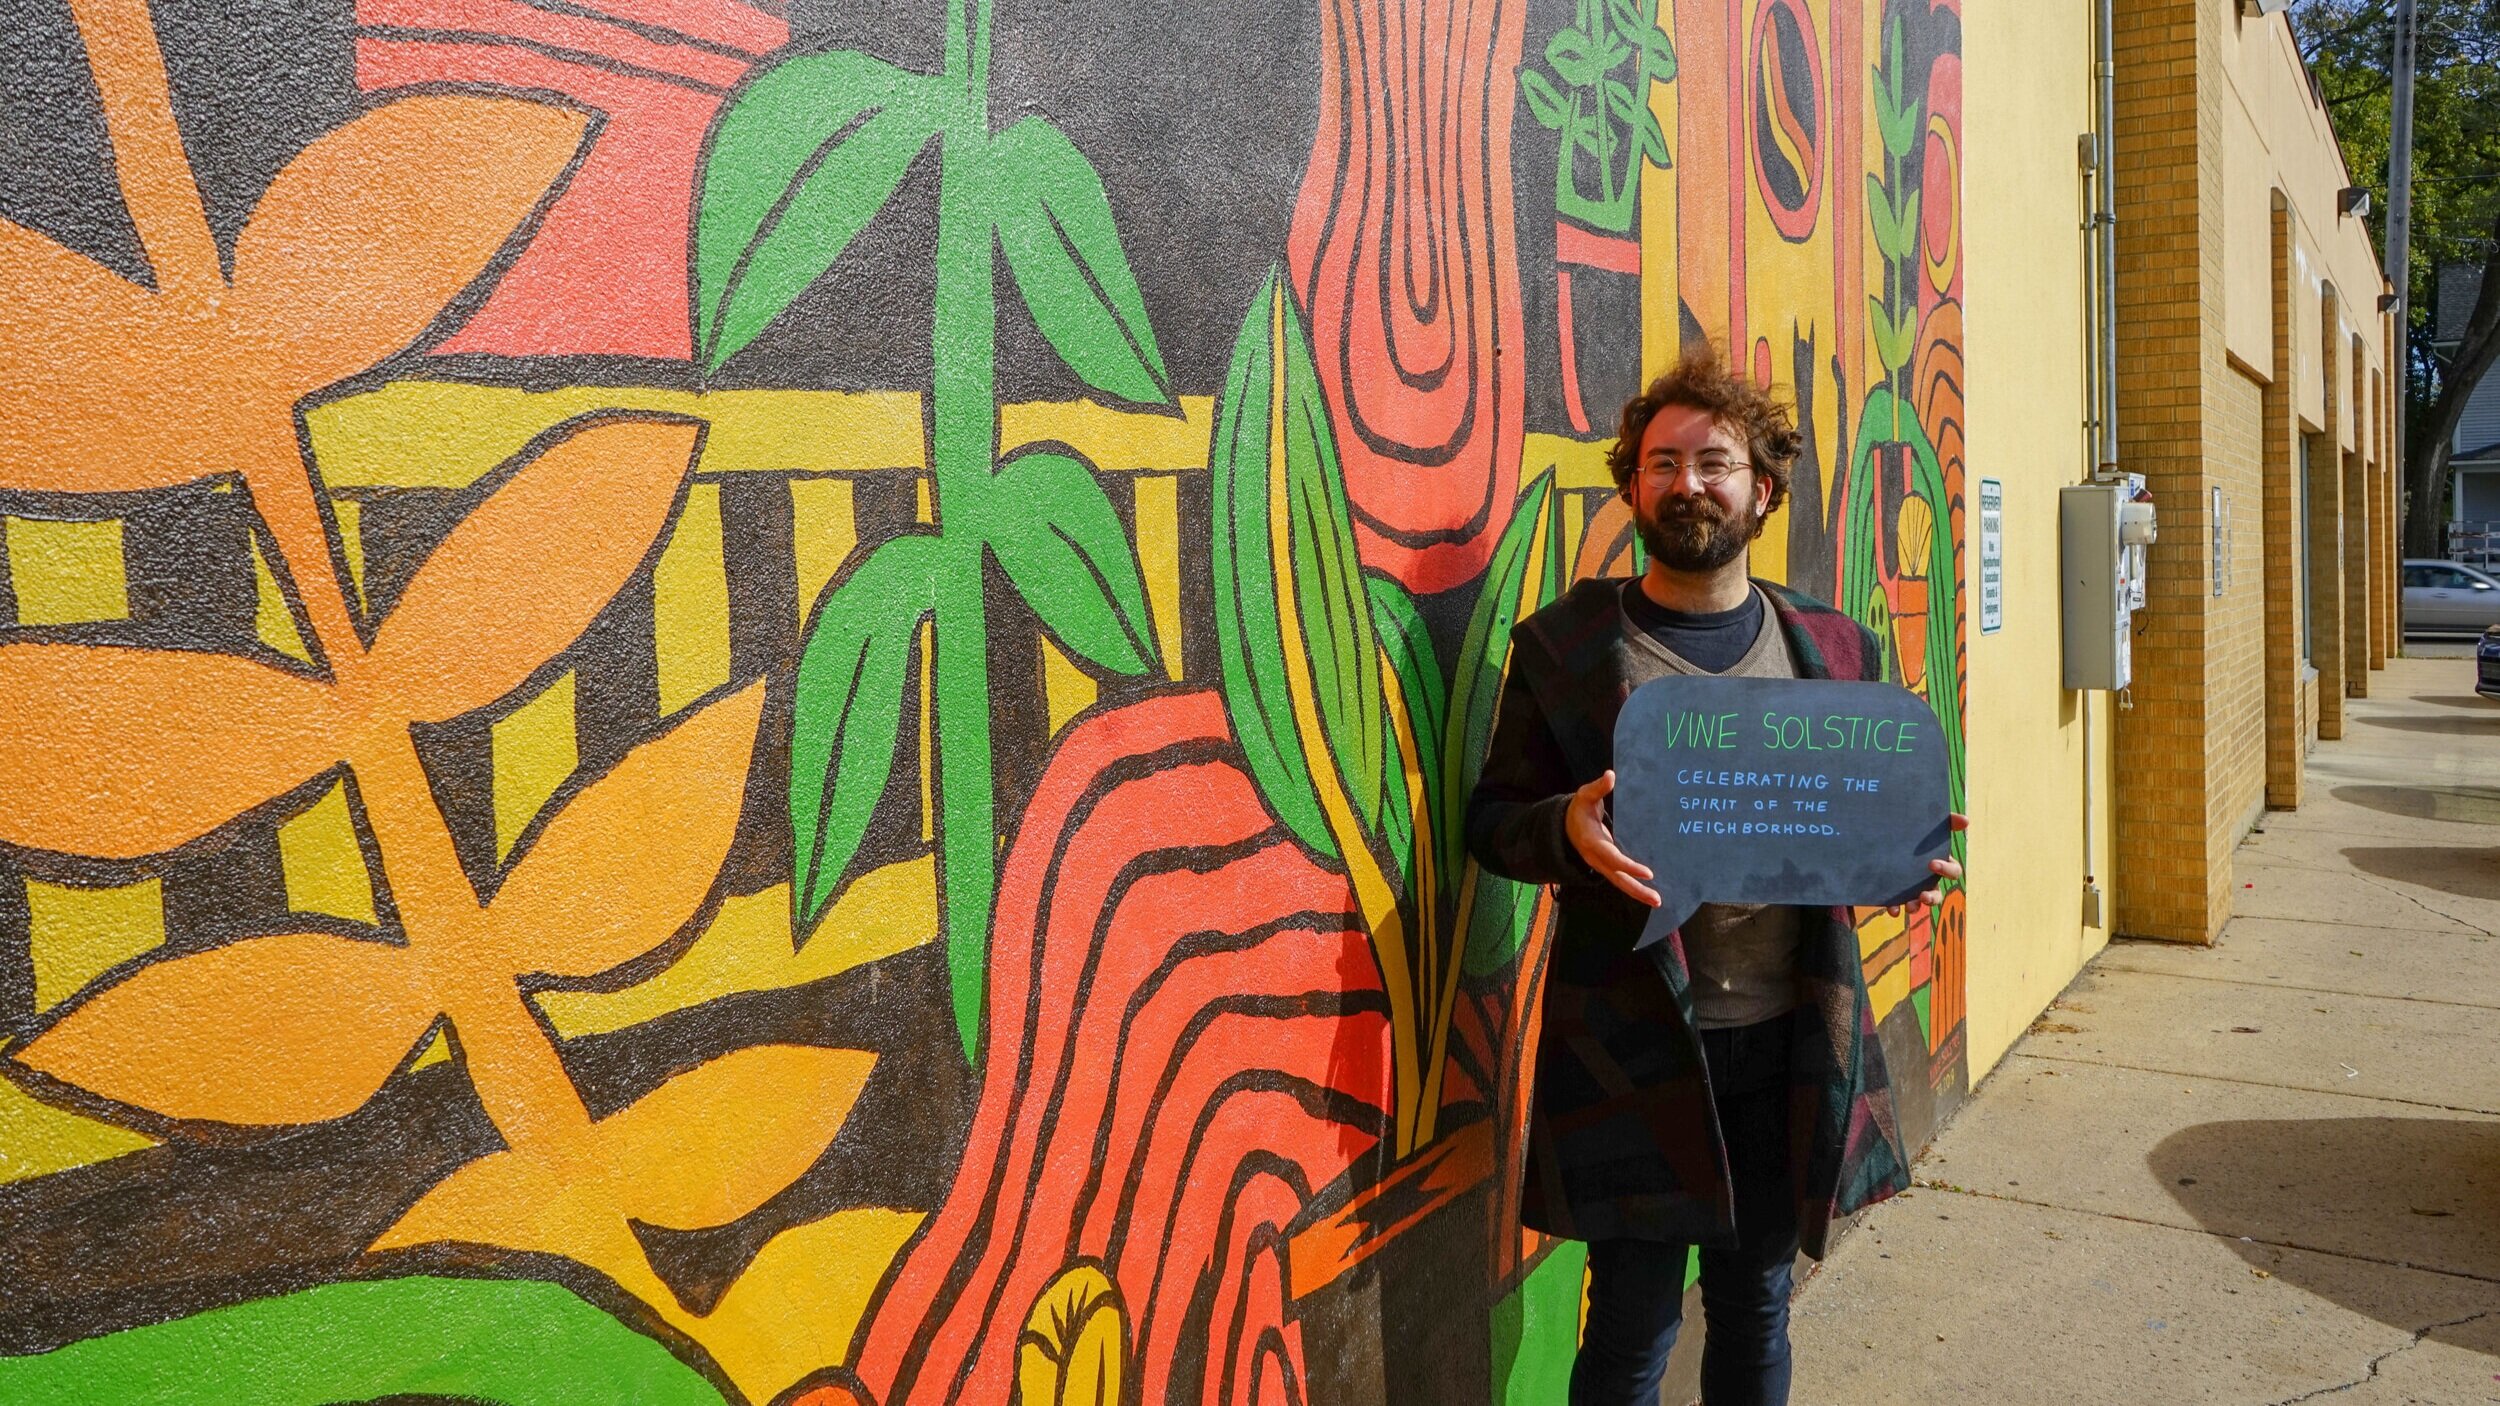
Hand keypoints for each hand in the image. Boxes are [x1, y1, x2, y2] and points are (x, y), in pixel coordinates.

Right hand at [1566, 769, 1660, 907]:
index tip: (1648, 872)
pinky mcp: (1607, 866)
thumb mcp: (1585, 796)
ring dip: (1638, 893)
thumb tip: (1611, 775)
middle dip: (1636, 888)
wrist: (1565, 826)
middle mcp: (1596, 858)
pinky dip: (1634, 887)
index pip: (1612, 856)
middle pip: (1617, 877)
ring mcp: (1601, 865)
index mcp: (1592, 841)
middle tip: (1657, 898)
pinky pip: (1621, 879)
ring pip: (1620, 882)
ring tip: (1657, 901)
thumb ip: (1598, 788)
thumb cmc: (1579, 809)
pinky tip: (1649, 892)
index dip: (1629, 865)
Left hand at [1886, 812, 1969, 915]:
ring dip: (1916, 906)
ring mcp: (1912, 888)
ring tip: (1910, 906)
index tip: (1932, 864)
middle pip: (1937, 894)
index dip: (1946, 870)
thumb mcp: (1928, 823)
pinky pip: (1898, 905)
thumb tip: (1966, 821)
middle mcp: (1928, 879)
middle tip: (1922, 894)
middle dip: (1932, 897)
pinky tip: (1892, 909)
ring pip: (1920, 904)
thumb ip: (1946, 821)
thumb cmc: (1914, 830)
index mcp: (1940, 863)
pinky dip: (1896, 908)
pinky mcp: (1896, 892)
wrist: (1883, 832)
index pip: (1952, 871)